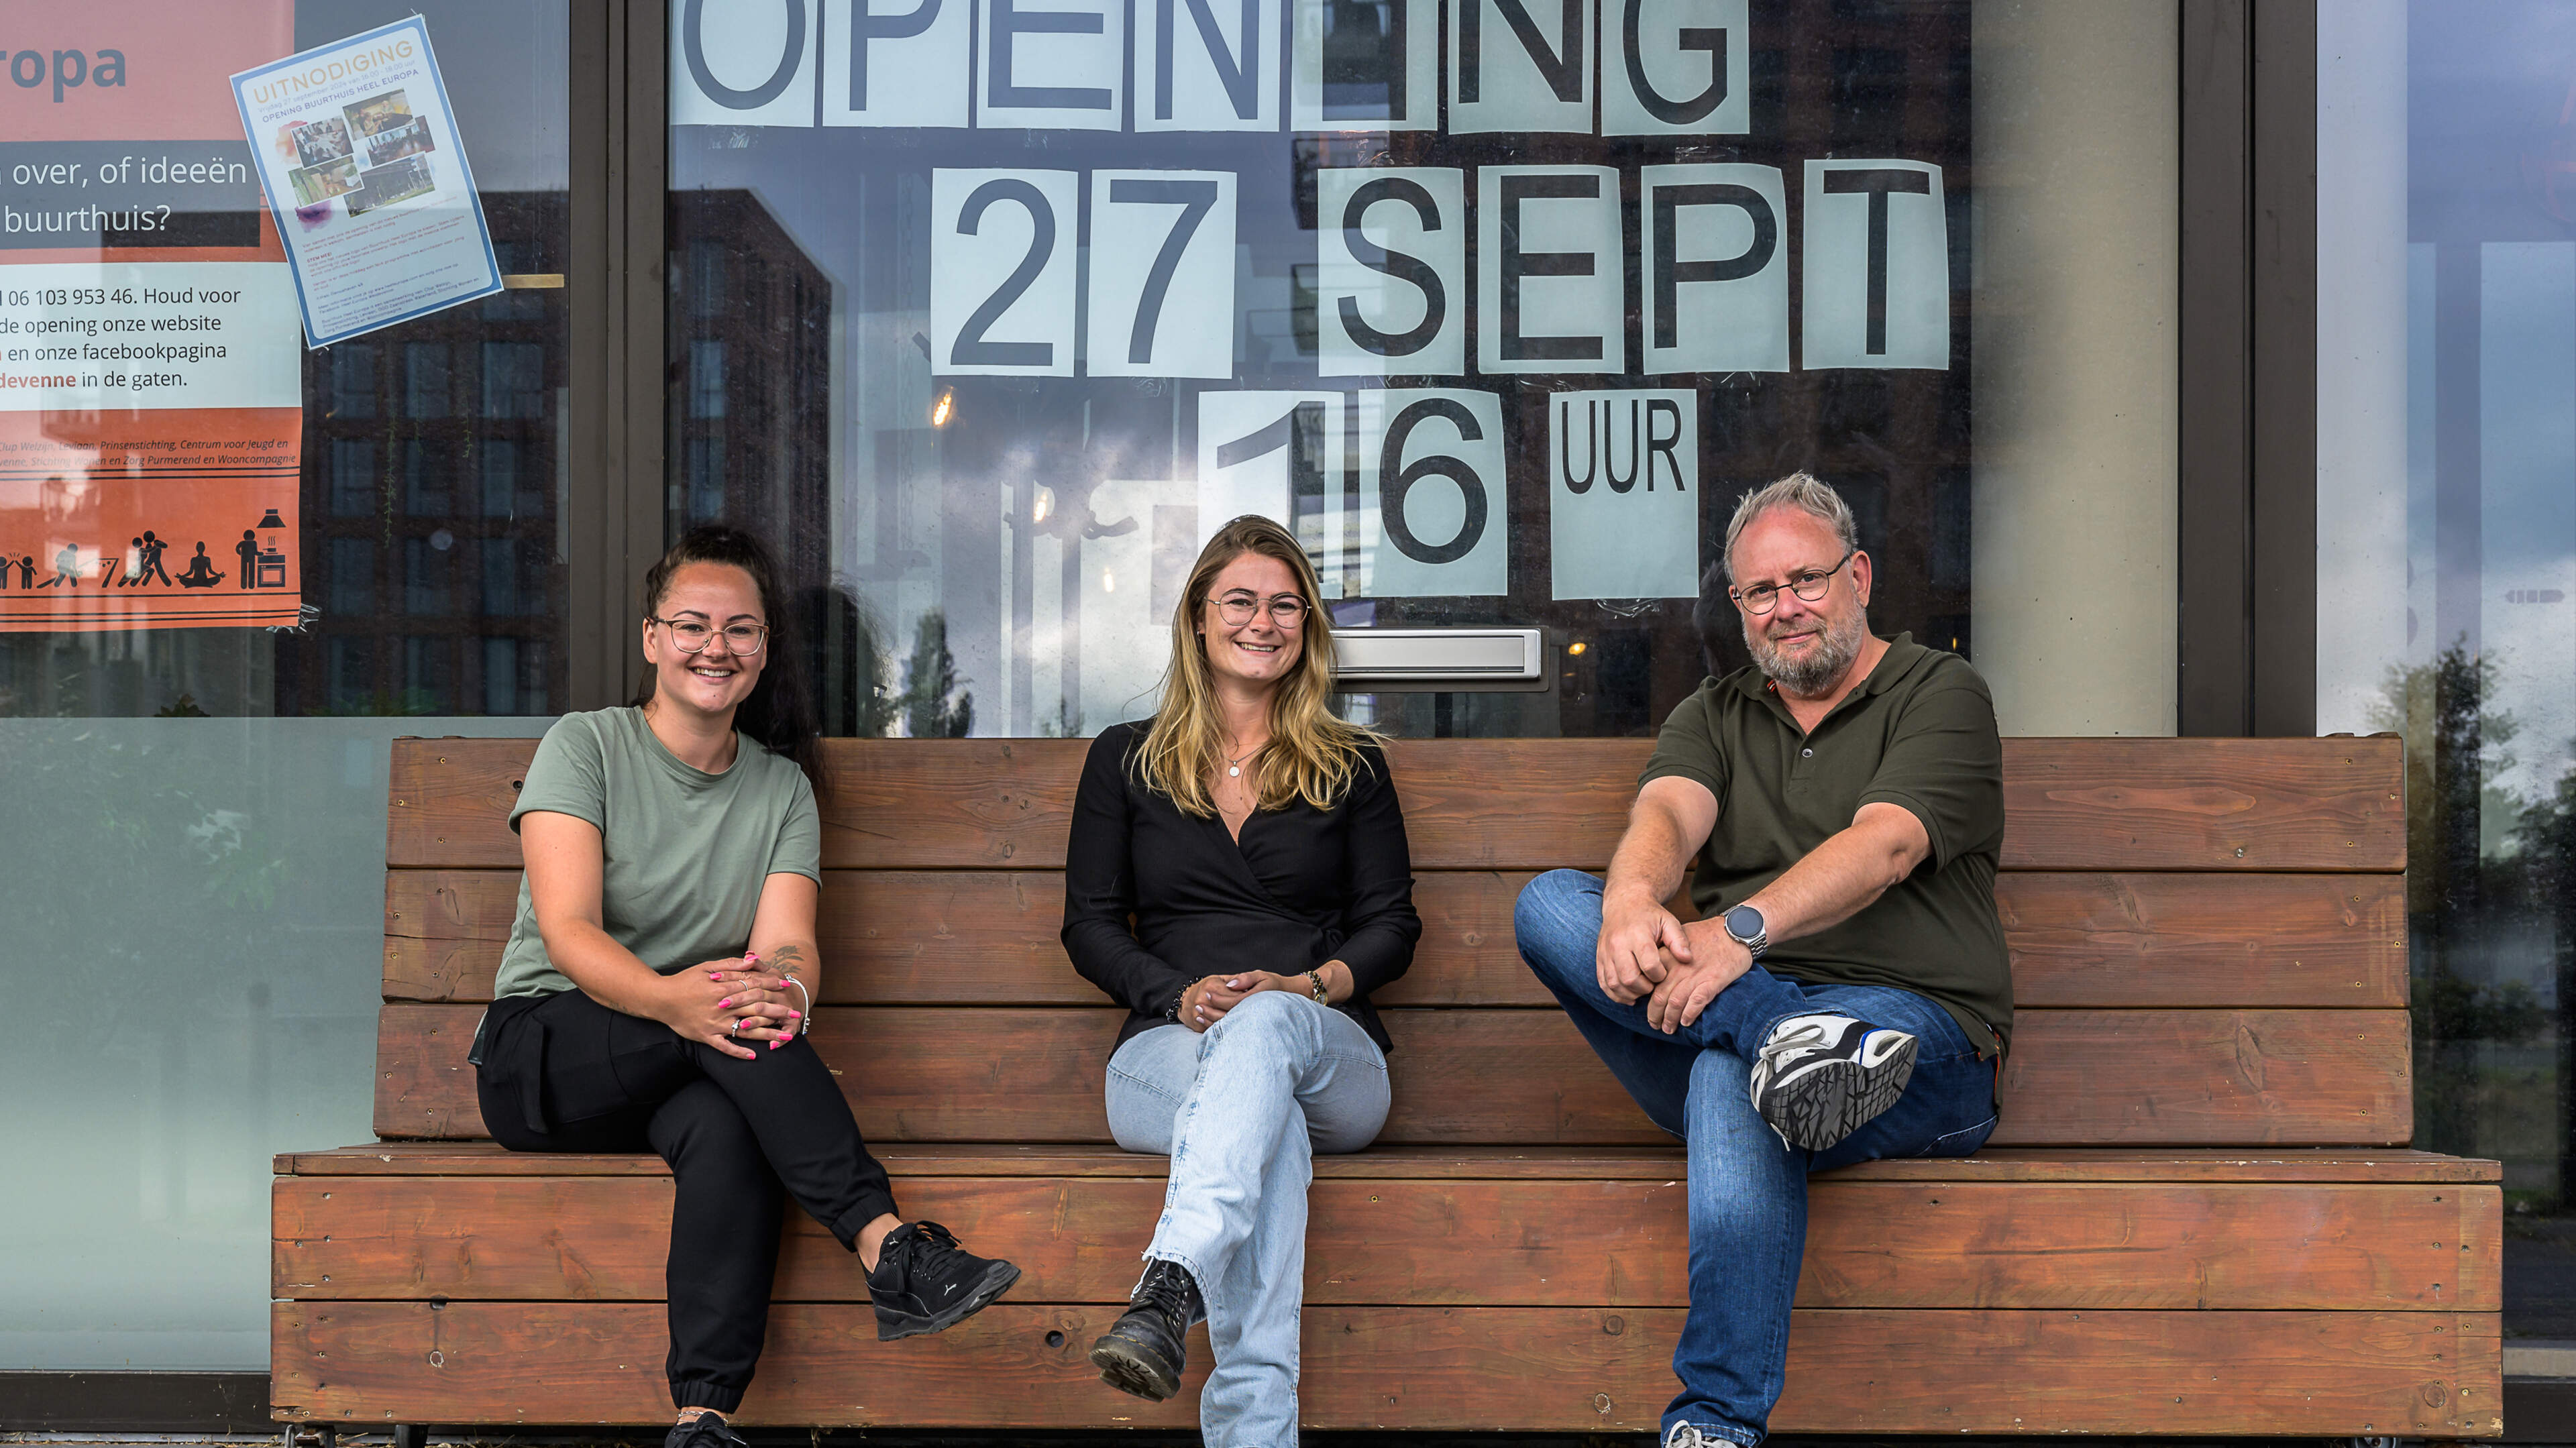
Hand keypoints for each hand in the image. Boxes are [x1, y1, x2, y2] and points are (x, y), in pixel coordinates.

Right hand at [660, 955, 802, 1057]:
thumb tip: (754, 959)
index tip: (786, 987)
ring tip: (785, 1037)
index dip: (771, 986)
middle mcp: (722, 1007)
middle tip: (795, 1014)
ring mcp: (715, 1024)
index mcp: (723, 988)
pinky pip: (725, 1047)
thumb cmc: (684, 981)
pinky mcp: (706, 1037)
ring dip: (768, 1034)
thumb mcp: (707, 967)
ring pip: (746, 1030)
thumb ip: (732, 965)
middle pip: (756, 1009)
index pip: (753, 987)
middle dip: (777, 1011)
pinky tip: (754, 1056)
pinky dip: (739, 1052)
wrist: (660, 999)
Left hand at [1187, 970, 1295, 1029]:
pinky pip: (1233, 1028)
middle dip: (1210, 1011)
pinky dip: (1219, 1027)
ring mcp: (1252, 1021)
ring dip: (1212, 1020)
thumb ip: (1246, 978)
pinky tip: (1209, 1024)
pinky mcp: (1251, 1026)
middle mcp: (1253, 1013)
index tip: (1207, 993)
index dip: (1218, 998)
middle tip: (1197, 1005)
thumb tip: (1230, 984)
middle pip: (1228, 1015)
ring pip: (1229, 1024)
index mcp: (1255, 1000)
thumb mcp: (1261, 975)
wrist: (1290, 997)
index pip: (1232, 1002)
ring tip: (1198, 1015)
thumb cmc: (1274, 984)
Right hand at [1596, 891, 1692, 1002]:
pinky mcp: (1599, 958)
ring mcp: (1605, 952)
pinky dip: (1615, 994)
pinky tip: (1629, 994)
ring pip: (1614, 984)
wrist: (1624, 903)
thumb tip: (1687, 959)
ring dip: (1630, 994)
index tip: (1664, 973)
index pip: (1649, 966)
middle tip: (1653, 984)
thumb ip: (1679, 940)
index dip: (1660, 976)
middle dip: (1645, 988)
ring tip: (1642, 990)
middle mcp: (1618, 944)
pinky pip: (1604, 983)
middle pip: (1629, 978)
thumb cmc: (1650, 915)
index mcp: (1637, 934)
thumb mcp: (1669, 922)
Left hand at [1643, 927, 1751, 1033]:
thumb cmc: (1708, 934)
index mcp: (1668, 955)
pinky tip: (1686, 1022)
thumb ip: (1667, 952)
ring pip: (1675, 1003)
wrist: (1736, 931)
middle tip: (1654, 1024)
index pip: (1649, 981)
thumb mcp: (1680, 936)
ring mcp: (1695, 975)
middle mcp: (1678, 967)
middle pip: (1659, 996)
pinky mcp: (1712, 981)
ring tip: (1668, 1029)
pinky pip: (1696, 1003)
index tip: (1644, 1007)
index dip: (1645, 998)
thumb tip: (1656, 968)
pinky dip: (1689, 1015)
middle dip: (1654, 1014)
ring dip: (1670, 1019)